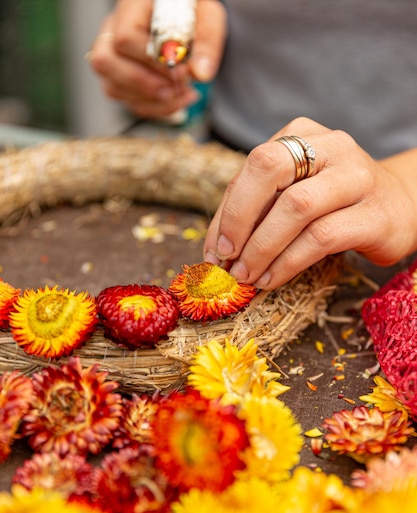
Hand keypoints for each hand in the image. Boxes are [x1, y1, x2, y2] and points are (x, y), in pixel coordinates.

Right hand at [88, 0, 226, 118]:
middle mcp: (114, 29)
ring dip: (151, 101)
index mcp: (132, 7)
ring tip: (181, 95)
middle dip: (146, 84)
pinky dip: (154, 108)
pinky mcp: (120, 78)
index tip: (180, 72)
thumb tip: (200, 73)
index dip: (152, 61)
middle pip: (105, 62)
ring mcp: (113, 55)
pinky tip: (175, 100)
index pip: (125, 37)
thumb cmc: (192, 14)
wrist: (188, 20)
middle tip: (176, 88)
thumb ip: (207, 43)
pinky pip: (127, 101)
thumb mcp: (208, 18)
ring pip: (113, 87)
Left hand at [204, 117, 416, 289]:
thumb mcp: (295, 192)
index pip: (252, 166)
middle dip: (238, 217)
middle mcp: (331, 147)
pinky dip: (288, 263)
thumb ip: (258, 209)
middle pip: (268, 168)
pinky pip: (320, 238)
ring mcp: (357, 177)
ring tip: (247, 275)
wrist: (402, 207)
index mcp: (303, 134)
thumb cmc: (336, 203)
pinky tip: (272, 278)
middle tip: (226, 257)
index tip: (214, 249)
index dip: (227, 211)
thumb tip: (216, 248)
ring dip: (261, 248)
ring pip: (295, 207)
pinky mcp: (374, 214)